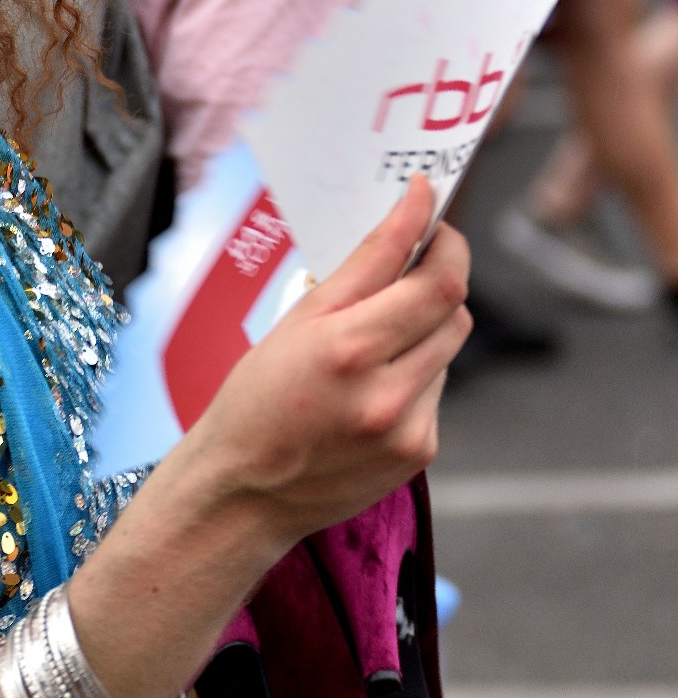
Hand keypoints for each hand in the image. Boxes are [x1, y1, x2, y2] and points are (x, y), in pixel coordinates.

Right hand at [188, 176, 470, 551]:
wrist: (243, 491)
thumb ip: (360, 272)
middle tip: (411, 263)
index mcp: (347, 350)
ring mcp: (407, 427)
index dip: (444, 238)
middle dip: (438, 277)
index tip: (432, 205)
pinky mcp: (419, 451)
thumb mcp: (294, 325)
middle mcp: (384, 392)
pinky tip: (370, 392)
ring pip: (447, 348)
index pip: (434, 281)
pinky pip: (436, 389)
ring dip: (424, 330)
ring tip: (372, 346)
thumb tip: (410, 219)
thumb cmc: (256, 403)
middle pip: (453, 310)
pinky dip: (416, 376)